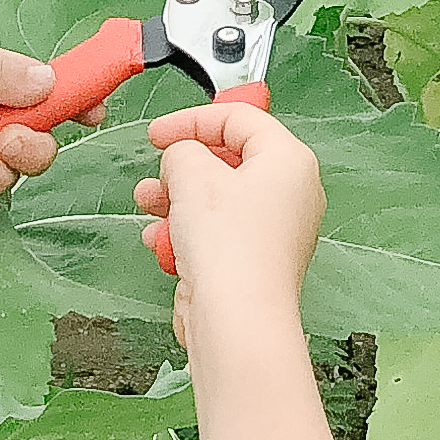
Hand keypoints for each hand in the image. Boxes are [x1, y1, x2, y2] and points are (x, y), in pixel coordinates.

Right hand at [134, 104, 324, 349]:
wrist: (236, 321)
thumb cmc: (229, 246)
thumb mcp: (191, 173)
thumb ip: (182, 150)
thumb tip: (181, 161)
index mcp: (289, 161)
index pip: (240, 119)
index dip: (192, 120)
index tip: (158, 133)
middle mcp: (291, 195)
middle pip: (229, 162)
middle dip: (182, 168)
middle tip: (156, 174)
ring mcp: (274, 233)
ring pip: (218, 201)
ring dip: (177, 201)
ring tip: (148, 205)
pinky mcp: (254, 265)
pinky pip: (217, 236)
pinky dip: (188, 234)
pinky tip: (162, 244)